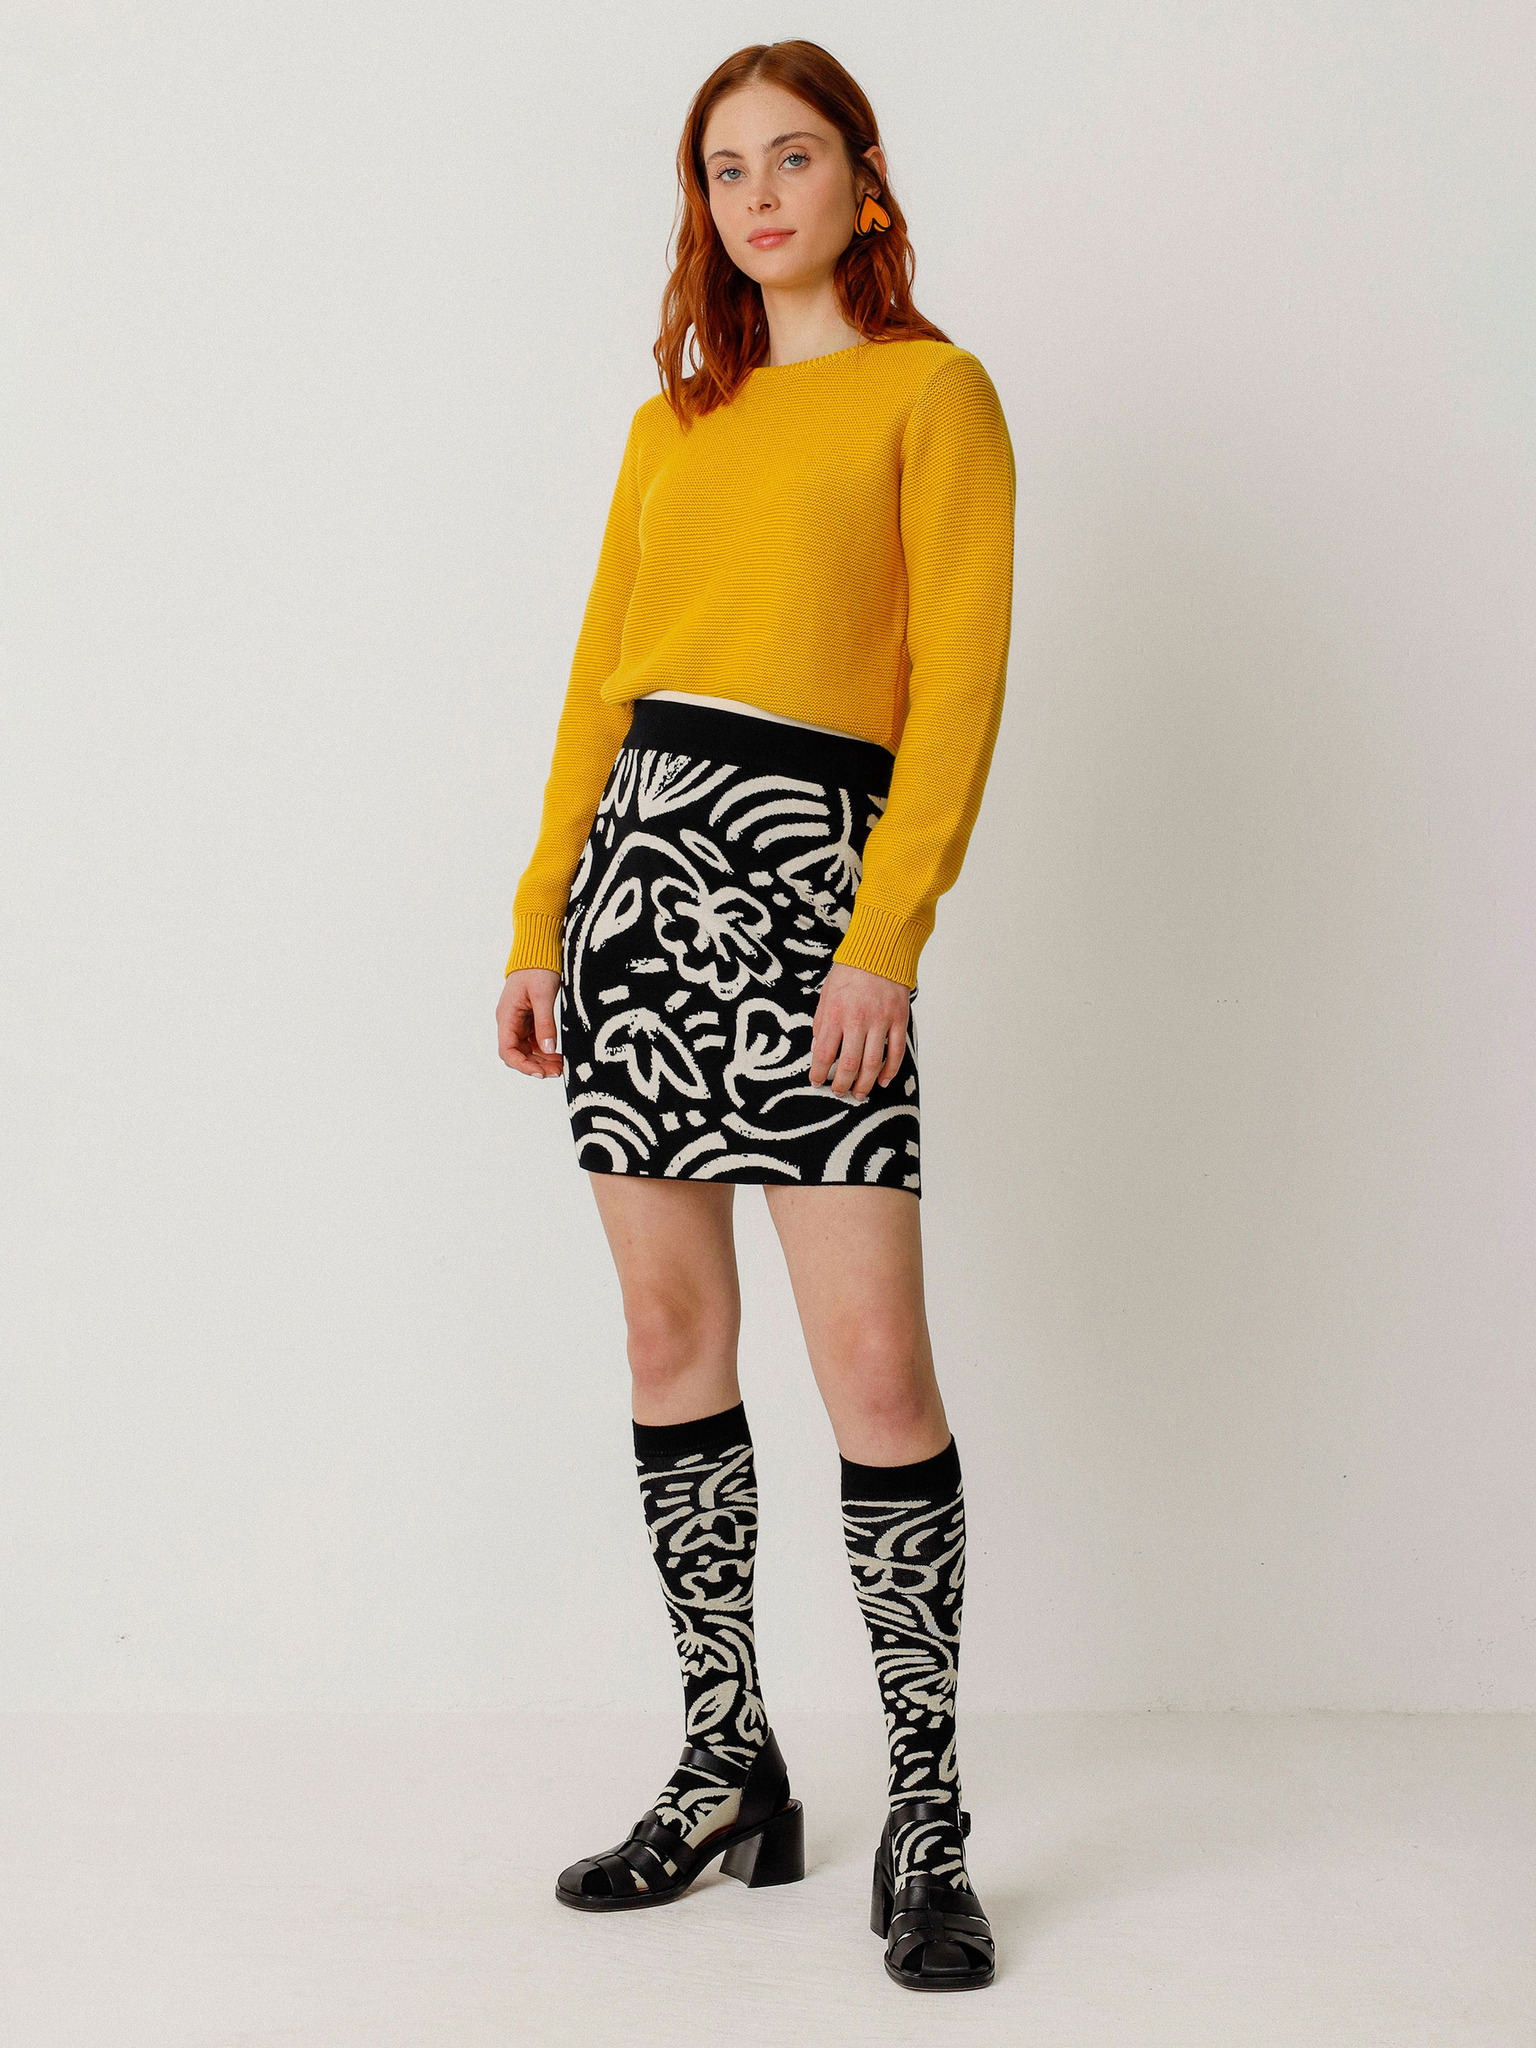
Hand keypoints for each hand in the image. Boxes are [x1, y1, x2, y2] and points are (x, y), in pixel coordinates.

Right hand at [498, 968, 562, 1077]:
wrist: (538, 951)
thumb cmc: (537, 968)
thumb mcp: (543, 995)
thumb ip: (545, 1023)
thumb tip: (549, 1050)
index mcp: (506, 1016)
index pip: (507, 1051)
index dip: (523, 1065)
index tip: (541, 1073)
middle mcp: (509, 1022)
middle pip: (518, 1054)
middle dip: (536, 1066)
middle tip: (557, 1072)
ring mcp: (519, 1021)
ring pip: (527, 1050)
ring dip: (542, 1060)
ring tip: (560, 1066)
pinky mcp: (529, 1019)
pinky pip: (534, 1041)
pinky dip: (545, 1050)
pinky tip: (557, 1055)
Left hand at [809, 960, 910, 1100]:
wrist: (880, 950)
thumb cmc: (850, 972)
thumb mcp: (826, 994)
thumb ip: (821, 1023)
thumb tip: (817, 1050)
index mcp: (835, 1013)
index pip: (823, 1053)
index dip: (819, 1073)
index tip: (817, 1082)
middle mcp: (857, 1020)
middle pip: (849, 1064)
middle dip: (842, 1085)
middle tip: (840, 1093)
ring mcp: (880, 1021)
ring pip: (872, 1063)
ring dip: (865, 1084)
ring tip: (860, 1095)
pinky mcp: (899, 1020)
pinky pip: (896, 1052)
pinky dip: (890, 1070)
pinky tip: (883, 1081)